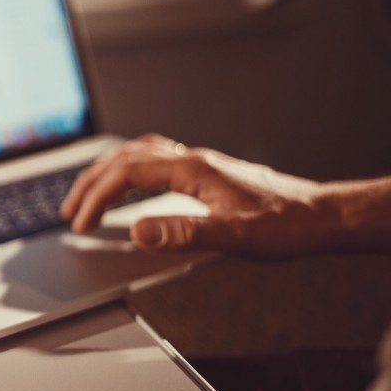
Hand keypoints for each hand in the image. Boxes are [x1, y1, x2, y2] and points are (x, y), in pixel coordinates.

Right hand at [59, 134, 336, 258]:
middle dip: (91, 182)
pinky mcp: (206, 171)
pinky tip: (131, 185)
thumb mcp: (233, 236)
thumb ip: (182, 232)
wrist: (321, 216)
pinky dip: (130, 169)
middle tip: (69, 209)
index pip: (127, 173)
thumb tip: (136, 232)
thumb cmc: (284, 226)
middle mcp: (192, 159)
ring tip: (89, 195)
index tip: (79, 222)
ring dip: (107, 172)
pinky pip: (155, 160)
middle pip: (125, 157)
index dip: (96, 197)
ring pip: (138, 154)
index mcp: (192, 169)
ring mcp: (199, 162)